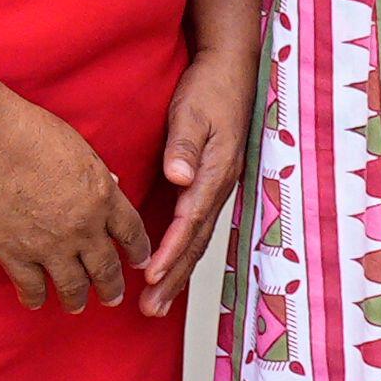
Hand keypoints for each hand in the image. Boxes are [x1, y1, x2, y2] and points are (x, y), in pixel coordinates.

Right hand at [0, 99, 152, 311]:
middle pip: (106, 268)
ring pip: (73, 285)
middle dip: (112, 287)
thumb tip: (112, 184)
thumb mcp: (80, 149)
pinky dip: (35, 297)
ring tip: (78, 306)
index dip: (139, 251)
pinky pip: (31, 286)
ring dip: (77, 299)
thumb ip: (98, 174)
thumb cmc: (31, 134)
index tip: (141, 262)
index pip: (132, 232)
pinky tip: (36, 301)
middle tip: (114, 298)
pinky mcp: (15, 254)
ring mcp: (50, 245)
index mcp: (104, 196)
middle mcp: (83, 227)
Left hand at [136, 45, 254, 316]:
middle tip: (150, 310)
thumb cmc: (210, 88)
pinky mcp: (210, 184)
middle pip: (197, 243)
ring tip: (156, 304)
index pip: (190, 221)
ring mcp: (218, 188)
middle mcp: (220, 186)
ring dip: (177, 273)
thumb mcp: (193, 110)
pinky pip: (197, 228)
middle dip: (173, 278)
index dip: (170, 251)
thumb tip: (178, 177)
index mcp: (215, 171)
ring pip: (198, 240)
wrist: (232, 70)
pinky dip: (183, 253)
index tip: (149, 276)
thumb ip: (184, 144)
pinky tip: (169, 268)